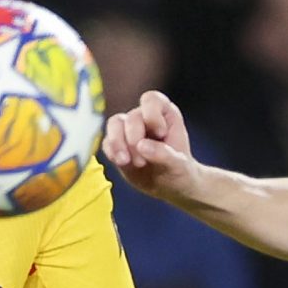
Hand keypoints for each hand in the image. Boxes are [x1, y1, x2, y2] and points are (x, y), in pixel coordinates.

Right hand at [100, 89, 206, 204]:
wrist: (170, 187)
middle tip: (142, 161)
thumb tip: (141, 145)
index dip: (152, 114)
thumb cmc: (179, 171)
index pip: (151, 99)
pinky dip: (112, 152)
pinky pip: (107, 142)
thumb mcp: (179, 165)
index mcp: (165, 114)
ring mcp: (129, 130)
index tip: (160, 134)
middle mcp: (145, 118)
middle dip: (134, 138)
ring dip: (118, 143)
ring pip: (114, 124)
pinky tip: (122, 163)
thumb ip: (164, 154)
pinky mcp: (118, 145)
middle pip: (132, 117)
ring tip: (126, 162)